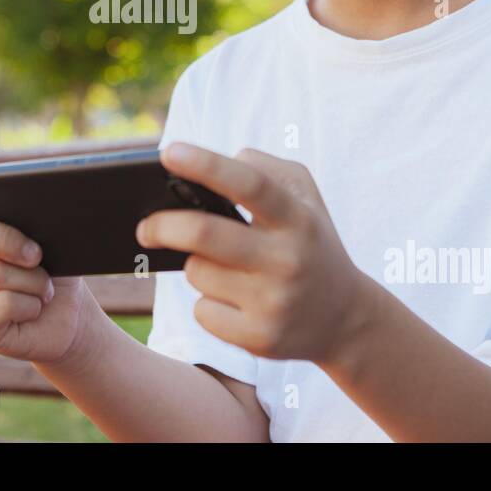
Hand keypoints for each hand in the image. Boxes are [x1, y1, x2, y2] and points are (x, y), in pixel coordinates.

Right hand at [0, 157, 92, 364]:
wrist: (68, 317)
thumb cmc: (54, 270)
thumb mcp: (46, 237)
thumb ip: (28, 220)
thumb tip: (36, 207)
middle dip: (6, 239)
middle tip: (37, 254)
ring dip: (34, 281)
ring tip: (44, 289)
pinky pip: (2, 304)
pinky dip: (31, 305)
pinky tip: (33, 310)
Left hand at [136, 143, 378, 365]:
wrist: (345, 318)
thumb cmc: (308, 241)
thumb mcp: (304, 196)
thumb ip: (262, 168)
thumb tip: (211, 165)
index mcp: (297, 217)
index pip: (249, 184)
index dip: (206, 164)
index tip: (168, 152)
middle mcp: (288, 259)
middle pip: (204, 235)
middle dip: (163, 226)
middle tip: (144, 226)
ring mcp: (274, 302)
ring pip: (198, 274)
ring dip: (195, 266)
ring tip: (224, 268)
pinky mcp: (260, 339)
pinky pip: (202, 311)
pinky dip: (207, 303)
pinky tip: (235, 302)